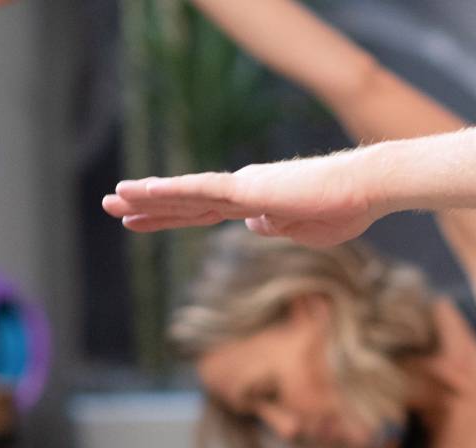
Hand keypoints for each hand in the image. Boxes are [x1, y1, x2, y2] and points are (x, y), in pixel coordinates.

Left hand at [104, 150, 382, 245]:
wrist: (365, 189)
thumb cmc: (345, 208)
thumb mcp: (306, 230)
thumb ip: (278, 227)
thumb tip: (253, 226)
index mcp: (254, 203)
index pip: (201, 211)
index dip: (168, 215)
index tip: (137, 219)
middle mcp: (242, 192)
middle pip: (185, 202)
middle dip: (147, 206)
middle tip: (110, 205)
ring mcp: (243, 189)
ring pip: (186, 194)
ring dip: (148, 197)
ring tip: (114, 198)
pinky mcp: (248, 189)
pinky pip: (202, 191)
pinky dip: (171, 192)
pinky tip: (144, 192)